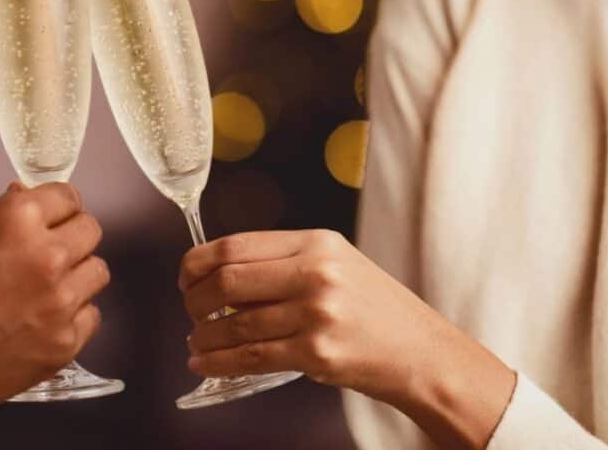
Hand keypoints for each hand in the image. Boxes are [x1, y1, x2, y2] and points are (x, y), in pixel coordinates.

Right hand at [0, 182, 109, 444]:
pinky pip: (91, 317)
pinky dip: (73, 317)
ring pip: (97, 272)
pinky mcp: (63, 343)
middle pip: (90, 230)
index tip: (53, 217)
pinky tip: (44, 322)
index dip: (57, 207)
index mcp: (15, 219)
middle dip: (71, 237)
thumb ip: (0, 222)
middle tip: (50, 252)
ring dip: (76, 276)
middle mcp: (46, 254)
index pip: (67, 196)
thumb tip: (25, 200)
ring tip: (46, 289)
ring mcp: (59, 301)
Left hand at [180, 230, 514, 449]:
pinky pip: (250, 357)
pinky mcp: (316, 353)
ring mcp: (316, 314)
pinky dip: (217, 362)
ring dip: (203, 336)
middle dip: (195, 299)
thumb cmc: (374, 308)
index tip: (186, 277)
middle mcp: (315, 273)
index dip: (198, 263)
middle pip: (228, 281)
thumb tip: (219, 274)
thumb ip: (283, 261)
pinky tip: (204, 364)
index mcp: (315, 243)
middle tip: (190, 311)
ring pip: (235, 324)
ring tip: (196, 341)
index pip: (235, 245)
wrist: (422, 352)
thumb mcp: (335, 263)